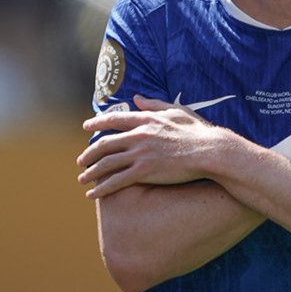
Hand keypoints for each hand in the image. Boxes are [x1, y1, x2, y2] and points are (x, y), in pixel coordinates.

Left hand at [77, 97, 235, 196]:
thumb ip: (155, 104)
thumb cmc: (199, 132)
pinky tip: (93, 194)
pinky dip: (102, 188)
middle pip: (105, 144)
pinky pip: (116, 181)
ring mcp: (140, 154)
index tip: (86, 127)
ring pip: (106, 163)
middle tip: (81, 160)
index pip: (114, 120)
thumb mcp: (177, 111)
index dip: (97, 123)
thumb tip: (138, 97)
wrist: (210, 151)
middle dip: (89, 153)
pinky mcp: (145, 172)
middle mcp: (139, 135)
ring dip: (91, 172)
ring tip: (82, 178)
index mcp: (146, 120)